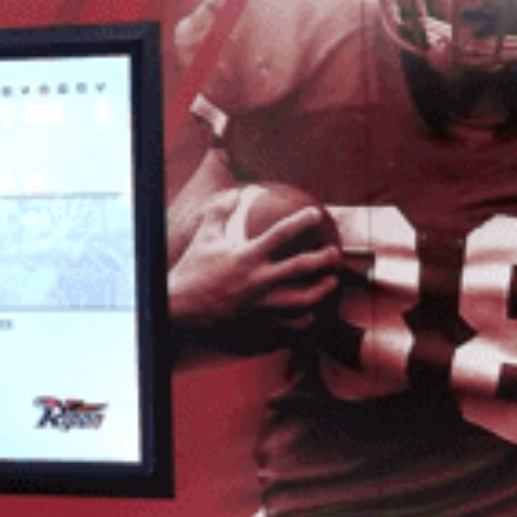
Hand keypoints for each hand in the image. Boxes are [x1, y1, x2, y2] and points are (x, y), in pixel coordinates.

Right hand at [168, 188, 339, 327]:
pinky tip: (312, 314)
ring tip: (332, 282)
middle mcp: (257, 278)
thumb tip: (234, 194)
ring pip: (300, 299)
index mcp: (246, 255)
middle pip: (300, 267)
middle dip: (323, 259)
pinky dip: (303, 319)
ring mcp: (259, 300)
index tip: (316, 214)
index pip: (280, 234)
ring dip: (321, 290)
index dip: (301, 221)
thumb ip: (220, 212)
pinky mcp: (256, 316)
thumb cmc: (194, 267)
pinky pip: (287, 322)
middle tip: (336, 254)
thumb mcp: (206, 236)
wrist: (181, 303)